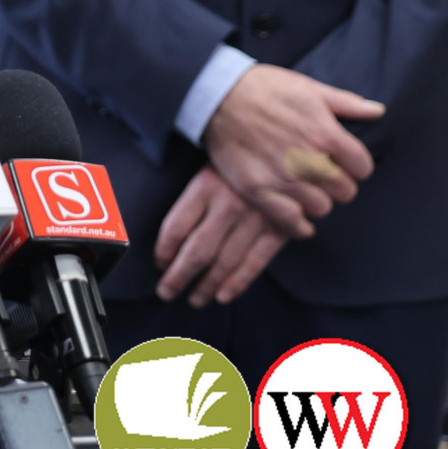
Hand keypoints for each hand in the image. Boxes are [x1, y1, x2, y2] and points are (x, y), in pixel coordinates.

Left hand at [153, 165, 289, 306]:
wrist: (288, 149)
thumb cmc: (240, 164)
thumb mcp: (210, 171)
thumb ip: (193, 204)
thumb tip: (170, 245)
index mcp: (205, 186)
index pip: (175, 227)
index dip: (164, 251)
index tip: (160, 264)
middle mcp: (228, 204)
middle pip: (197, 250)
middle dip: (179, 277)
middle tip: (167, 292)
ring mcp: (256, 218)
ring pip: (224, 261)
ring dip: (206, 285)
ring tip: (194, 299)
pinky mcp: (280, 229)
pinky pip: (255, 262)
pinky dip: (238, 282)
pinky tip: (223, 296)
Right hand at [202, 64, 382, 237]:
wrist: (216, 96)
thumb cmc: (263, 88)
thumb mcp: (308, 88)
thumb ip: (346, 103)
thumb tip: (378, 111)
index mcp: (326, 134)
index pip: (363, 168)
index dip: (355, 167)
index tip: (344, 164)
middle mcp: (309, 159)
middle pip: (345, 191)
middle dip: (338, 185)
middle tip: (323, 178)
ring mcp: (283, 177)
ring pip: (321, 208)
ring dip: (317, 201)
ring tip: (305, 191)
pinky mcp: (258, 189)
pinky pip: (291, 221)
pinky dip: (298, 224)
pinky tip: (296, 216)